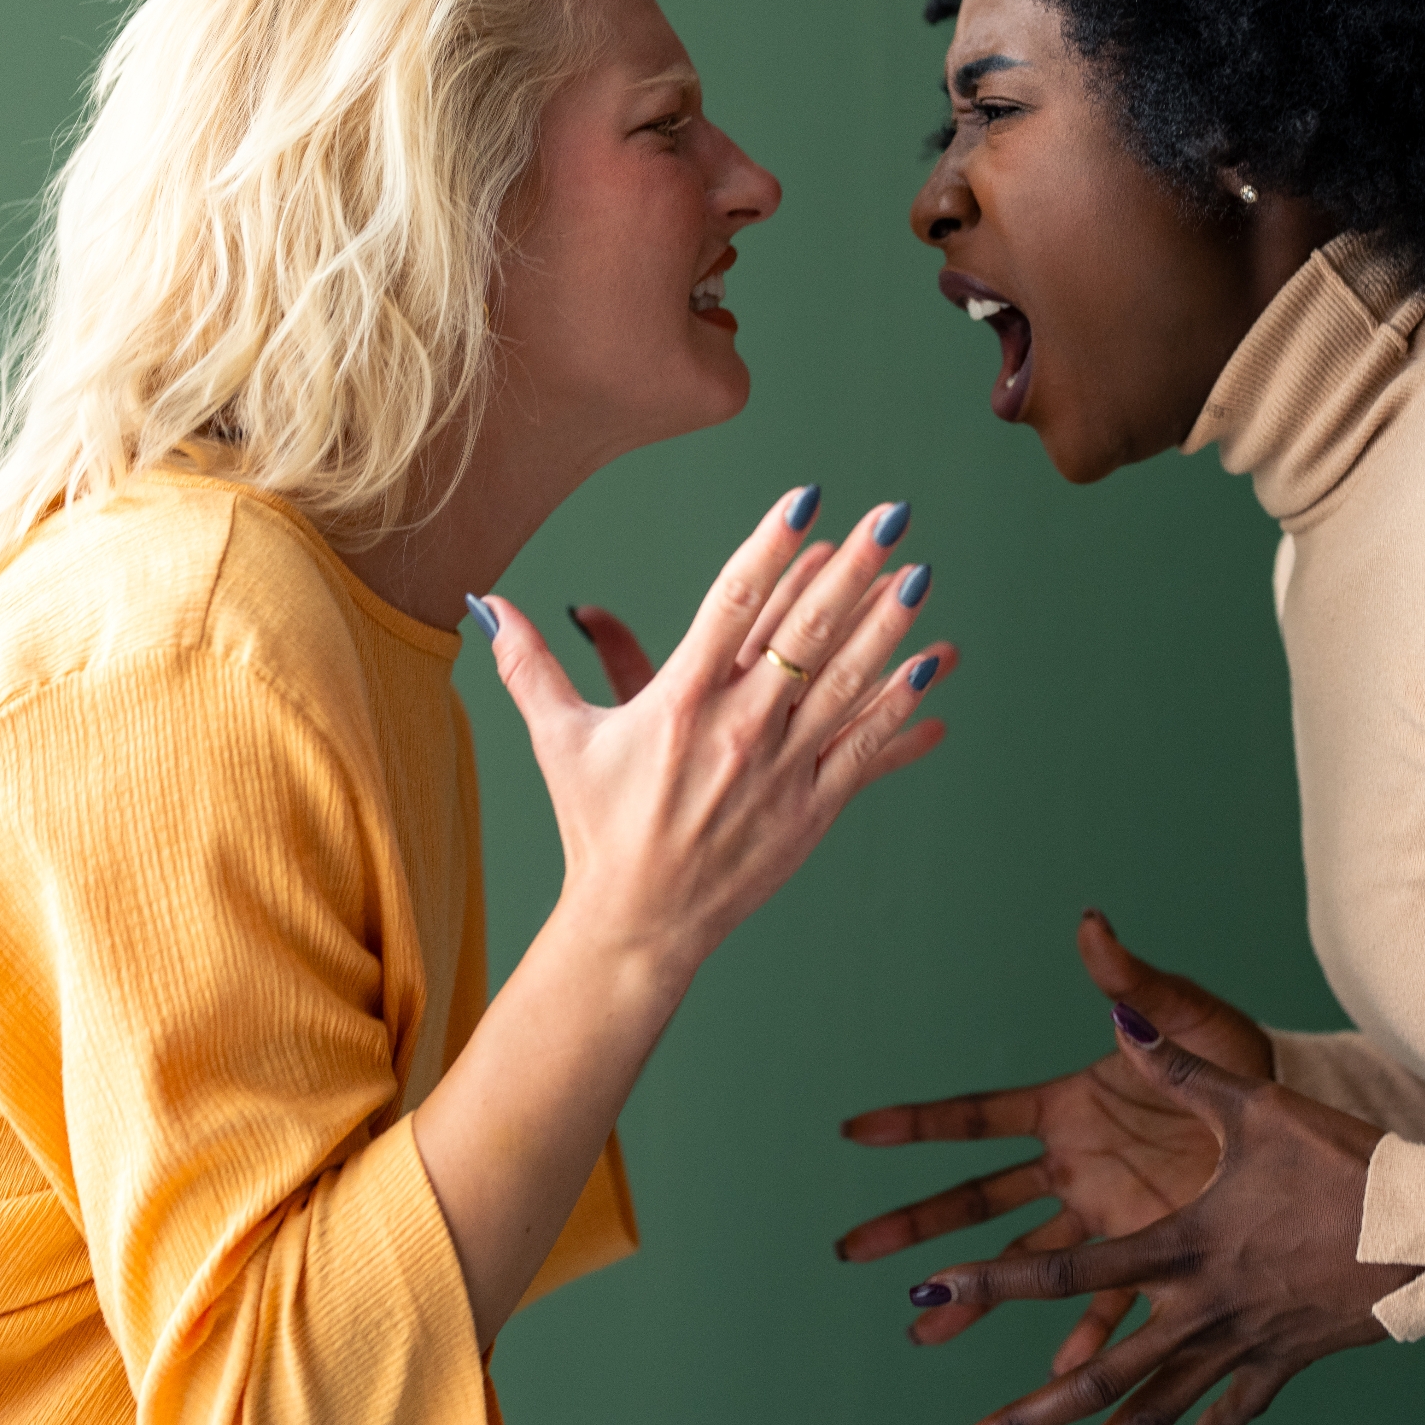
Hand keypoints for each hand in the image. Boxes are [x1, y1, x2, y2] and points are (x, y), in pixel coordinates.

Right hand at [479, 489, 951, 982]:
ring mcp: (778, 770)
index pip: (733, 604)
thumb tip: (487, 605)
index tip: (805, 501)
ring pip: (845, 686)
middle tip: (890, 517)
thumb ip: (531, 665)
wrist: (638, 924)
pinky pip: (865, 752)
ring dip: (887, 629)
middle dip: (851, 571)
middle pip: (803, 634)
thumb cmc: (598, 827)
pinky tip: (937, 671)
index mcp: (678, 701)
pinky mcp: (809, 809)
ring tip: (919, 576)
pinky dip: (903, 712)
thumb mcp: (559, 739)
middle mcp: (734, 729)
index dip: (773, 547)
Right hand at [836, 912, 1271, 1369]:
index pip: (976, 1117)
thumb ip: (1135, 982)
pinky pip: (1106, 1301)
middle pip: (976, 1199)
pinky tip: (1056, 1371)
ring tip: (922, 1332)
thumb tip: (1091, 925)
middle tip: (852, 1249)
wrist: (1288, 1107)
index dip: (914, 1123)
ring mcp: (1101, 1215)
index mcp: (1066, 1106)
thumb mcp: (1185, 1016)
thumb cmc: (1229, 1049)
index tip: (853, 1131)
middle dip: (914, 1224)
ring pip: (1021, 1261)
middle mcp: (1071, 1165)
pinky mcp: (1145, 1252)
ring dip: (974, 1296)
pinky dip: (1083, 1336)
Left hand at [908, 1011, 1415, 1424]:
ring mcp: (1242, 1345)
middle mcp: (1201, 1310)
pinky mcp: (1286, 1361)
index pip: (1067, 1273)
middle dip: (1021, 1421)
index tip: (930, 1295)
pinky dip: (1210, 1423)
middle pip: (1096, 1378)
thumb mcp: (1257, 1105)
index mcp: (1182, 1247)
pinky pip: (1236, 1403)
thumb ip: (1179, 1069)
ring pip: (1152, 1413)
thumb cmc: (1346, 1161)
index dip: (991, 1283)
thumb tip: (1119, 1015)